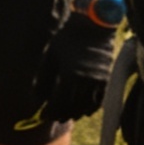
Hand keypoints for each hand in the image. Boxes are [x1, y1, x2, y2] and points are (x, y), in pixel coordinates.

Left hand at [33, 0, 123, 122]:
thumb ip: (43, 79)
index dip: (50, 112)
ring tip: (65, 115)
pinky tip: (81, 111)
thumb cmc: (67, 39)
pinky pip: (98, 102)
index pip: (58, 103)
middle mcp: (85, 82)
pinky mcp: (106, 80)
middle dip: (61, 115)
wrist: (92, 26)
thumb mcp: (50, 56)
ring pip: (85, 107)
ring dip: (74, 114)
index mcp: (69, 75)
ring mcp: (98, 82)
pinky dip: (89, 109)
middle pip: (72, 108)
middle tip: (52, 117)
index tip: (43, 115)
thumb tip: (37, 98)